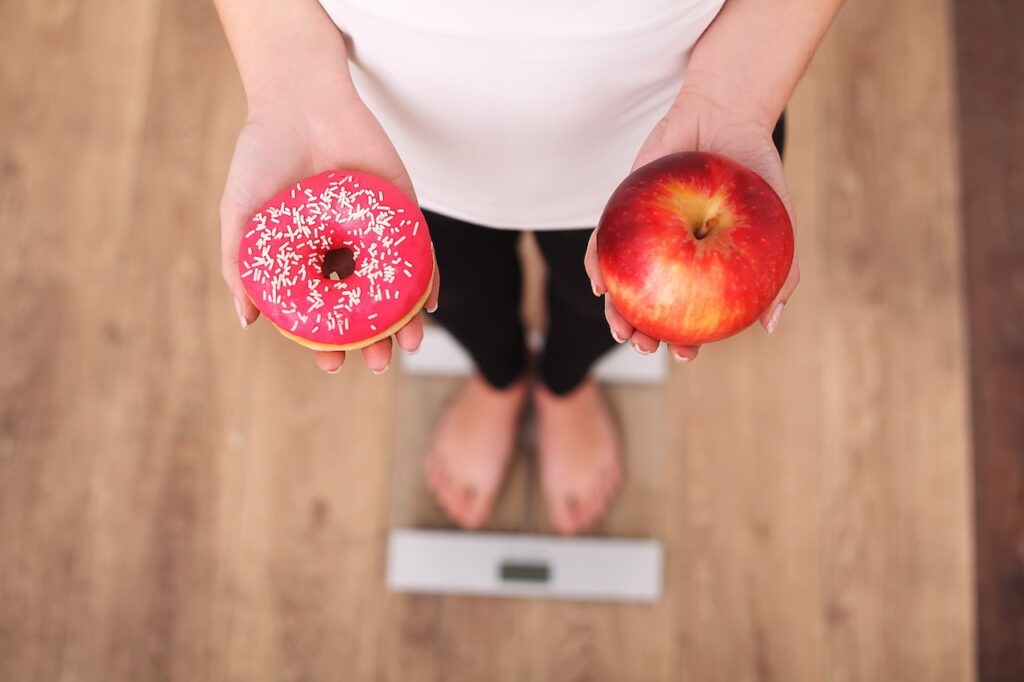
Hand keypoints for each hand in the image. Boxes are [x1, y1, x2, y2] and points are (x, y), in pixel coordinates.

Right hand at [220, 82, 439, 374]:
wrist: (299, 101)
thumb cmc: (262, 157)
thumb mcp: (241, 216)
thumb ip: (240, 266)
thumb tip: (247, 322)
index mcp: (309, 259)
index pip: (323, 312)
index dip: (328, 342)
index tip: (332, 364)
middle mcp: (345, 252)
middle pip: (364, 307)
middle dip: (372, 341)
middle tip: (376, 363)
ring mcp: (376, 234)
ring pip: (395, 288)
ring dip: (405, 321)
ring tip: (406, 346)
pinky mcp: (403, 211)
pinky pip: (421, 251)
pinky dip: (428, 279)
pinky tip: (430, 304)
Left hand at [584, 88, 798, 362]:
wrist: (727, 117)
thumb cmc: (756, 175)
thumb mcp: (779, 226)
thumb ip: (781, 274)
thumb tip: (770, 325)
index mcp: (703, 271)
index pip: (690, 317)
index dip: (685, 342)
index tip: (686, 355)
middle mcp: (670, 260)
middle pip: (650, 308)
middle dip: (641, 336)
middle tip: (643, 346)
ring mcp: (644, 239)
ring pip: (623, 284)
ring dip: (615, 310)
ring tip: (619, 325)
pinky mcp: (622, 213)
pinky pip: (604, 244)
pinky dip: (597, 264)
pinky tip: (597, 281)